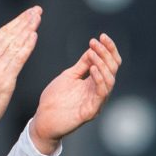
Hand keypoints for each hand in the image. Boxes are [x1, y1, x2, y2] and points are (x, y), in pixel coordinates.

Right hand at [0, 6, 41, 132]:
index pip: (1, 33)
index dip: (16, 21)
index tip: (27, 13)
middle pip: (9, 35)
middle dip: (24, 21)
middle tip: (36, 11)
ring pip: (14, 43)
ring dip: (28, 29)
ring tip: (37, 19)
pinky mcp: (4, 79)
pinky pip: (18, 58)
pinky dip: (26, 46)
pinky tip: (34, 36)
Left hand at [30, 33, 120, 154]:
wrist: (43, 120)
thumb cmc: (55, 99)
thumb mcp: (69, 76)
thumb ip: (82, 65)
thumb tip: (92, 49)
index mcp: (94, 83)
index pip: (109, 63)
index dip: (108, 49)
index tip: (102, 36)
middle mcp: (98, 92)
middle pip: (112, 70)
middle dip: (106, 53)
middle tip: (96, 42)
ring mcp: (96, 102)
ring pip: (109, 81)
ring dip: (103, 64)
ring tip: (94, 52)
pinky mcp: (90, 111)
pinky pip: (101, 94)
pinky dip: (99, 79)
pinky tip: (93, 68)